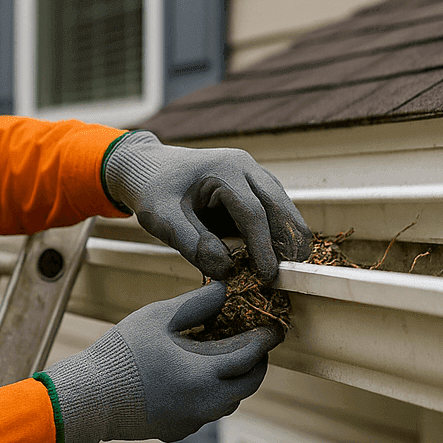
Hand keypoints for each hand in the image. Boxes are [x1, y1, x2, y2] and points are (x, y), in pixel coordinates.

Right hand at [46, 283, 281, 442]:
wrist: (89, 397)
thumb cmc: (121, 353)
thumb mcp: (158, 317)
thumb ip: (196, 303)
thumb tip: (223, 291)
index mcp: (205, 373)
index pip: (250, 356)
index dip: (265, 339)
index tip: (274, 327)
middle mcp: (205, 403)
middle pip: (248, 385)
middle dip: (257, 363)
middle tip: (255, 344)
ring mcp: (192, 421)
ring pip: (229, 402)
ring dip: (235, 381)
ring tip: (226, 358)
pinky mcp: (176, 430)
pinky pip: (206, 412)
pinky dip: (212, 395)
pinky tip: (196, 378)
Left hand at [103, 130, 311, 280]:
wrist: (147, 167)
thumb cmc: (152, 190)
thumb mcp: (162, 219)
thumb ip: (193, 244)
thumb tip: (227, 271)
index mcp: (224, 169)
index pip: (253, 212)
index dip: (263, 246)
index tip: (268, 276)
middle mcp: (244, 166)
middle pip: (279, 204)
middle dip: (290, 240)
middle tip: (295, 274)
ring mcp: (251, 173)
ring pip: (282, 205)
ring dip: (288, 235)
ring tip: (290, 269)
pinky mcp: (251, 185)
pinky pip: (272, 207)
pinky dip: (277, 230)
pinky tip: (277, 255)